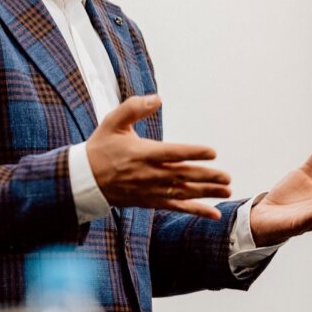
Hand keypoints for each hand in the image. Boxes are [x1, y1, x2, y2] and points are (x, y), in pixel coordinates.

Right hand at [86, 94, 231, 218]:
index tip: (212, 152)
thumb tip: (157, 98)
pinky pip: (177, 207)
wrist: (84, 180)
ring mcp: (151, 190)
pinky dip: (196, 210)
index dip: (193, 153)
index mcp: (142, 153)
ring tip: (227, 190)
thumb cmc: (101, 148)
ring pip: (183, 192)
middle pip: (183, 176)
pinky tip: (214, 213)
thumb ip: (134, 108)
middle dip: (207, 176)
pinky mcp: (151, 201)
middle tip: (226, 176)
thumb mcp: (113, 122)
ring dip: (207, 192)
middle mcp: (149, 174)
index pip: (172, 153)